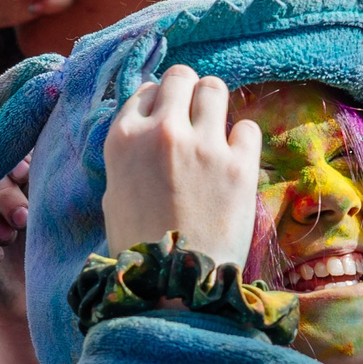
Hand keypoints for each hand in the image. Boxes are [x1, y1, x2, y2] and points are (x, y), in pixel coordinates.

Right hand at [100, 65, 259, 268]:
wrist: (175, 287)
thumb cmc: (140, 247)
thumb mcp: (114, 194)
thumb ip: (130, 154)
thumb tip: (146, 130)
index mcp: (123, 139)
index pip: (146, 90)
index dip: (159, 103)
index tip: (168, 119)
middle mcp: (162, 133)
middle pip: (181, 77)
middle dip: (189, 92)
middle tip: (195, 115)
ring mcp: (203, 146)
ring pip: (215, 88)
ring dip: (216, 103)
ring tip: (215, 129)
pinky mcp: (239, 165)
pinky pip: (247, 127)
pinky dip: (242, 141)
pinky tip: (233, 161)